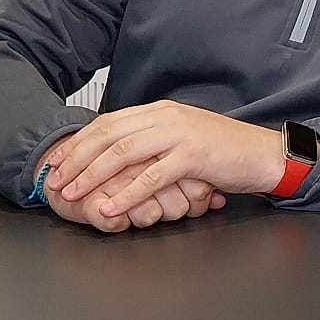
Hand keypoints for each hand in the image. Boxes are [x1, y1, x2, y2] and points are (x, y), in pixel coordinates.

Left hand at [46, 101, 286, 220]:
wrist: (264, 154)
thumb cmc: (226, 151)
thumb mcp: (183, 138)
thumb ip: (153, 140)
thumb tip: (119, 154)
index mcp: (161, 111)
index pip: (108, 123)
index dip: (78, 142)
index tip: (57, 162)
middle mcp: (166, 117)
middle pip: (108, 135)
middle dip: (76, 159)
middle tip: (55, 181)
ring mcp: (179, 135)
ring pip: (123, 154)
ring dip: (92, 176)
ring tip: (73, 194)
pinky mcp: (193, 156)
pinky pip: (151, 177)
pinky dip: (126, 194)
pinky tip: (111, 208)